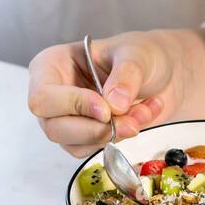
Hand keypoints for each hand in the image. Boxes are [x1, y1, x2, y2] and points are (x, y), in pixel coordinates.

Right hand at [27, 30, 183, 157]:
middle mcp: (53, 95)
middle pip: (54, 128)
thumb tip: (114, 105)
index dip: (73, 106)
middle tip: (131, 122)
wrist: (161, 72)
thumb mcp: (136, 54)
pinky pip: (93, 150)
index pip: (43, 96)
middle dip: (96, 129)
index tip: (106, 109)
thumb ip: (126, 75)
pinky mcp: (83, 137)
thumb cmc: (141, 53)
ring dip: (114, 135)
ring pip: (74, 144)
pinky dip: (121, 138)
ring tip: (143, 112)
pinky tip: (141, 117)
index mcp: (51, 65)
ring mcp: (66, 118)